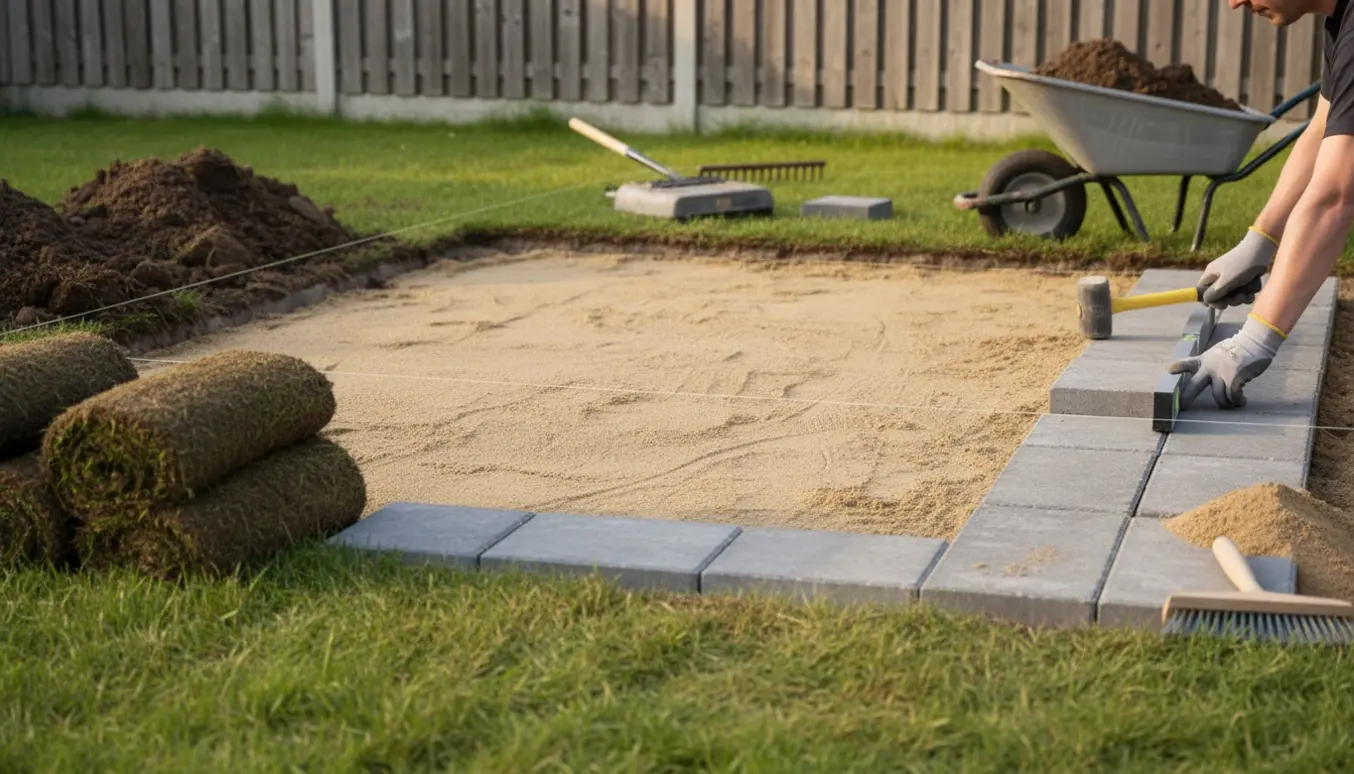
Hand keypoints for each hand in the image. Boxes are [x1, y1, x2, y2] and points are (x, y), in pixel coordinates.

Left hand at [1167, 316, 1285, 409]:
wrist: (1255, 342)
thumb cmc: (1238, 348)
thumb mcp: (1218, 352)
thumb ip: (1209, 363)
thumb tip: (1205, 373)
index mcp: (1205, 359)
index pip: (1187, 363)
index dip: (1177, 367)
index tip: (1169, 371)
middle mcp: (1210, 367)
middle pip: (1194, 386)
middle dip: (1187, 398)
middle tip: (1182, 407)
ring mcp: (1222, 373)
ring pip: (1218, 396)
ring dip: (1226, 404)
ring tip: (1232, 404)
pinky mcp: (1234, 378)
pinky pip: (1233, 396)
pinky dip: (1237, 401)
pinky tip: (1242, 401)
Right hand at [1197, 227, 1277, 309]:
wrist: (1261, 248)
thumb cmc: (1242, 264)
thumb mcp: (1226, 281)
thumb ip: (1214, 293)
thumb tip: (1205, 301)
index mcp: (1211, 275)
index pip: (1202, 292)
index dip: (1210, 301)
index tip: (1222, 305)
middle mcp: (1219, 276)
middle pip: (1220, 297)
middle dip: (1232, 299)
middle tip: (1240, 297)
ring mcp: (1232, 277)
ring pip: (1235, 295)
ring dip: (1244, 295)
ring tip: (1250, 290)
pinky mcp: (1244, 278)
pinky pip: (1245, 290)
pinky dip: (1251, 289)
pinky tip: (1255, 283)